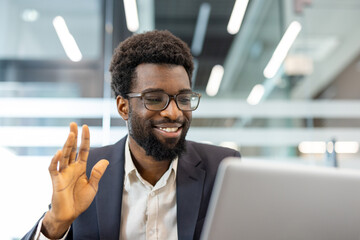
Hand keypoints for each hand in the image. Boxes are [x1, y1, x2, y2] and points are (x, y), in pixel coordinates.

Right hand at [41, 122, 108, 237]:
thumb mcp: (93, 186)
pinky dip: (55, 161)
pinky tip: (59, 152)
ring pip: (64, 155)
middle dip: (73, 136)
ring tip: (70, 134)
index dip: (84, 139)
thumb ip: (97, 173)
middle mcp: (71, 167)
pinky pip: (54, 168)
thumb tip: (106, 160)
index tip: (85, 127)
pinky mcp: (55, 180)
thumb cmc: (80, 200)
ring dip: (67, 145)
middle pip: (72, 149)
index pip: (83, 150)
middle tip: (73, 124)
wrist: (70, 214)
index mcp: (80, 167)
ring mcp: (63, 173)